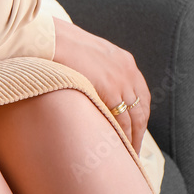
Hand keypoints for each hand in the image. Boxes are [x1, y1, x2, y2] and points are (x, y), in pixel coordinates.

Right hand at [52, 18, 150, 155]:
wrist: (52, 39)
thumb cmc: (61, 45)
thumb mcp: (88, 53)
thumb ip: (97, 68)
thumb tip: (93, 84)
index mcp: (123, 59)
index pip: (141, 92)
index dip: (140, 113)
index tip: (137, 128)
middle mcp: (128, 70)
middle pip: (142, 107)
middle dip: (140, 130)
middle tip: (135, 147)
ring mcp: (121, 79)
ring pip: (135, 117)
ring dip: (134, 138)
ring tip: (128, 154)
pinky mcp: (111, 88)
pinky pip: (122, 120)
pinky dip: (123, 136)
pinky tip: (118, 146)